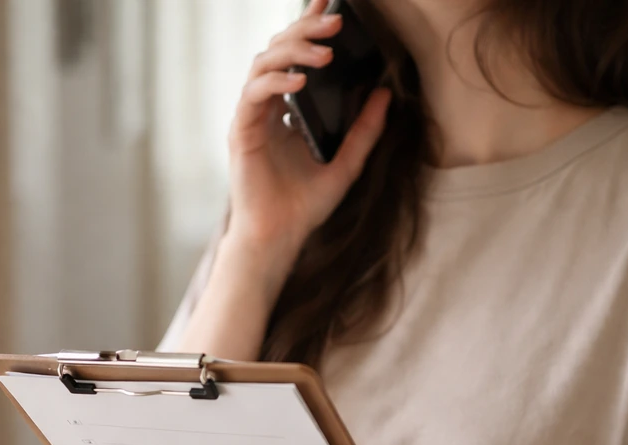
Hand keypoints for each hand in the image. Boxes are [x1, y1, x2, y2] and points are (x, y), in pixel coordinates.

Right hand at [223, 0, 391, 295]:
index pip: (297, 56)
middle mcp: (268, 107)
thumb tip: (385, 93)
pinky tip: (301, 80)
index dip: (309, 24)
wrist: (279, 238)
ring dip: (294, 50)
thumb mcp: (347, 163)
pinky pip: (255, 94)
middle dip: (306, 28)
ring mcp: (252, 117)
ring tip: (325, 51)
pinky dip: (277, 81)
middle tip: (335, 19)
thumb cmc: (304, 206)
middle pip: (279, 50)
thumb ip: (364, 130)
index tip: (332, 2)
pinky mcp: (242, 131)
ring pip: (264, 63)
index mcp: (288, 110)